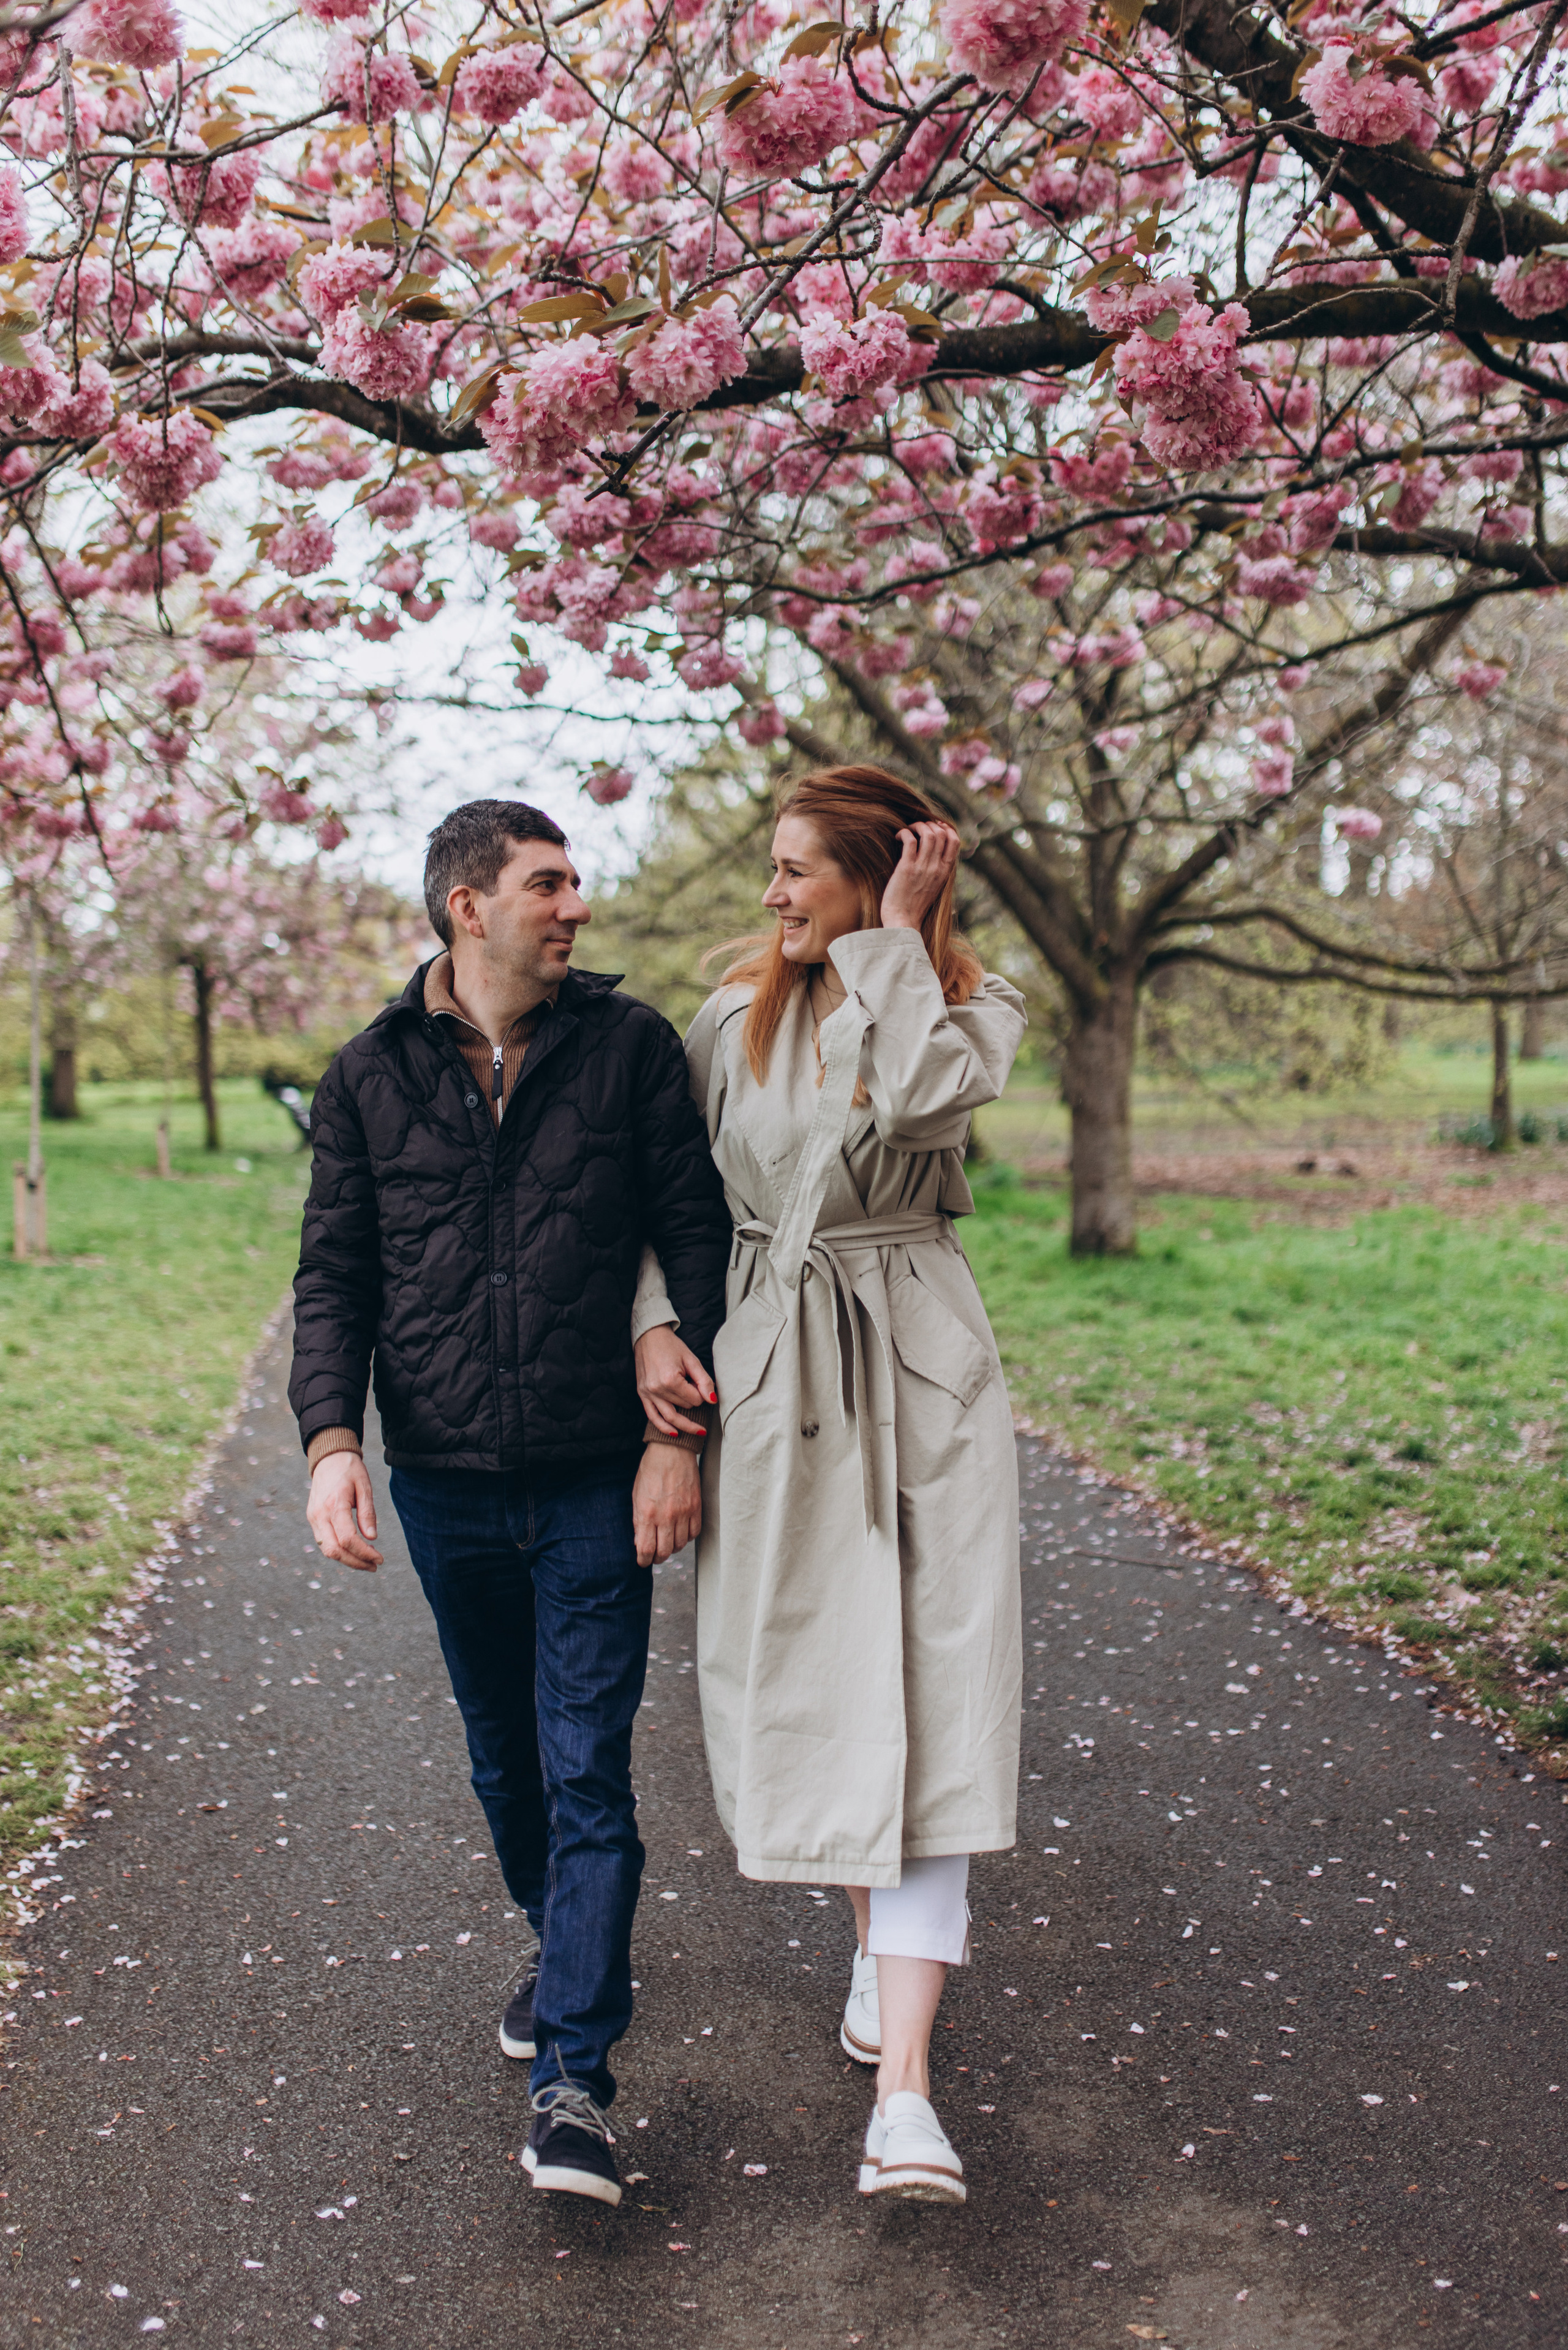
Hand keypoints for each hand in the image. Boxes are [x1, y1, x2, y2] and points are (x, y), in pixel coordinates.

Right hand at [307, 1451, 382, 1572]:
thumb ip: (367, 1513)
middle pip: (334, 1550)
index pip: (347, 1539)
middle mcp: (319, 1514)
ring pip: (327, 1550)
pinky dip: (339, 1551)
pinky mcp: (312, 1519)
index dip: (364, 1553)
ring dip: (347, 1559)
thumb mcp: (364, 1486)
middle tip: (374, 1565)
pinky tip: (354, 1550)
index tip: (379, 1558)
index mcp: (334, 1504)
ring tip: (367, 1560)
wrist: (328, 1458)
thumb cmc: (350, 1470)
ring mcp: (313, 1518)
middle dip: (356, 1562)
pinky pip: (324, 1542)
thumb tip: (372, 1537)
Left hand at [633, 1443, 701, 1567]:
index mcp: (647, 1513)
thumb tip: (640, 1541)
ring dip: (673, 1548)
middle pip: (665, 1552)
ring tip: (668, 1543)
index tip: (643, 1561)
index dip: (644, 1560)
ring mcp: (683, 1512)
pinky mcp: (696, 1507)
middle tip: (655, 1555)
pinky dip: (687, 1537)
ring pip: (681, 1545)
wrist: (672, 1450)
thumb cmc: (650, 1470)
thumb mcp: (636, 1495)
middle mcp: (666, 1516)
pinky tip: (681, 1532)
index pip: (646, 1549)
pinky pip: (694, 1533)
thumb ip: (638, 1521)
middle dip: (658, 1558)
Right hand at [635, 1321, 715, 1436]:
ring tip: (699, 1432)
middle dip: (693, 1402)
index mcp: (671, 1379)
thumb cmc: (671, 1346)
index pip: (694, 1399)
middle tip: (698, 1394)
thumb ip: (704, 1380)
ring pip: (670, 1417)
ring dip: (685, 1425)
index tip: (700, 1385)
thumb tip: (712, 1400)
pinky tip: (674, 1434)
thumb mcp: (692, 1360)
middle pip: (684, 1407)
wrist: (649, 1337)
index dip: (701, 1394)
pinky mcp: (642, 1395)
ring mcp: (648, 1393)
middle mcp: (657, 1389)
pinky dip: (663, 1427)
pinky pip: (652, 1417)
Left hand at [880, 820, 961, 932]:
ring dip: (918, 825)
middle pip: (941, 834)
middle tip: (918, 827)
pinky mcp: (906, 868)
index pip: (955, 841)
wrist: (903, 921)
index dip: (946, 828)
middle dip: (929, 824)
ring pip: (928, 834)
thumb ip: (937, 871)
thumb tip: (935, 856)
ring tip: (909, 829)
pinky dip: (904, 832)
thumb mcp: (934, 887)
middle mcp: (936, 868)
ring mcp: (922, 867)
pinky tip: (897, 836)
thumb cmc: (915, 906)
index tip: (936, 825)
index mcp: (945, 872)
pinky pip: (910, 840)